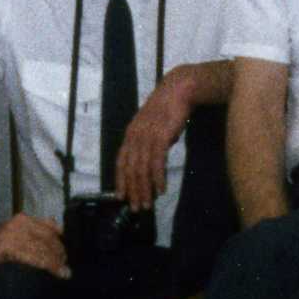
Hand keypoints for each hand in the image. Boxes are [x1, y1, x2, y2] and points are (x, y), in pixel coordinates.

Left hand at [0, 212, 67, 277]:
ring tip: (64, 259)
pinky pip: (46, 222)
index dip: (53, 266)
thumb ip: (20, 272)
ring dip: (59, 247)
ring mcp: (21, 221)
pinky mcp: (25, 216)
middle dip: (59, 258)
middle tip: (67, 270)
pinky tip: (62, 240)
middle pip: (45, 244)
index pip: (37, 255)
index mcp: (8, 246)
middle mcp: (16, 230)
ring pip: (48, 233)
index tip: (65, 275)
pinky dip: (56, 231)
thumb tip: (45, 279)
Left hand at [115, 75, 193, 210]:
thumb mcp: (153, 127)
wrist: (178, 90)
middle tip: (137, 207)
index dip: (120, 180)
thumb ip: (150, 143)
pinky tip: (161, 188)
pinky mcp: (161, 136)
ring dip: (145, 188)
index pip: (121, 161)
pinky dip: (158, 177)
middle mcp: (135, 136)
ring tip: (148, 203)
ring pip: (142, 169)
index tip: (121, 197)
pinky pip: (157, 162)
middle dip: (133, 190)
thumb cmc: (167, 109)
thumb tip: (154, 161)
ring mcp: (147, 136)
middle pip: (130, 169)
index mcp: (131, 134)